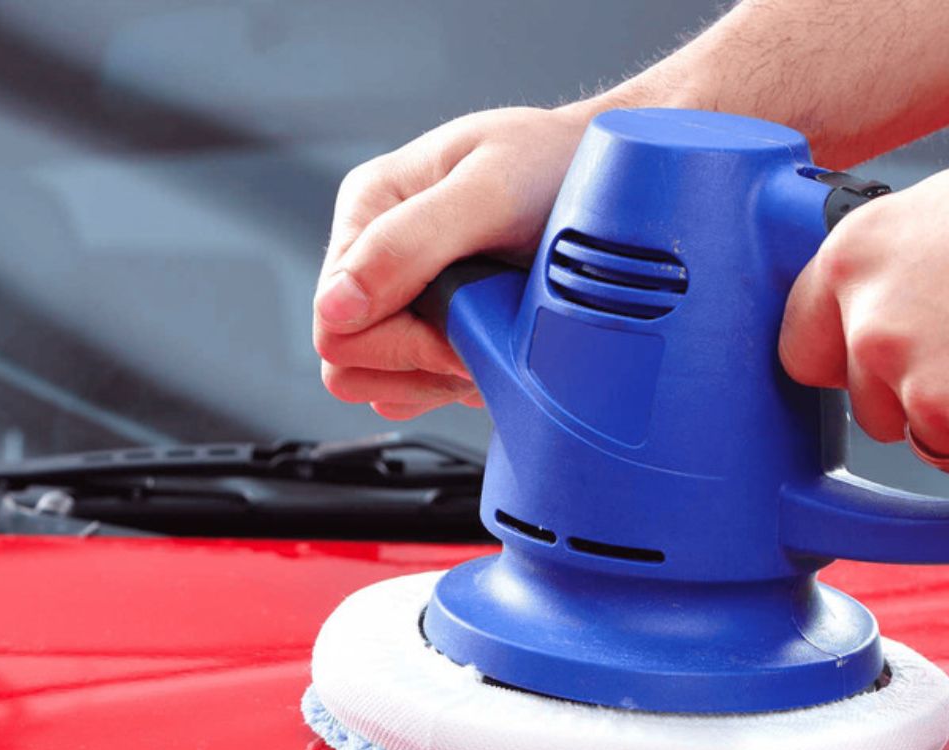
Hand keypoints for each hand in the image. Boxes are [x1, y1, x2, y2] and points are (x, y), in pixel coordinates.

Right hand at [315, 106, 593, 418]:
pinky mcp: (439, 327)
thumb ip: (407, 243)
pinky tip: (492, 350)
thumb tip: (337, 305)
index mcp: (371, 208)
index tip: (463, 330)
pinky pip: (420, 387)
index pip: (334, 321)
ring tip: (494, 337)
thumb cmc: (557, 163)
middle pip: (352, 360)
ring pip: (385, 383)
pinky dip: (458, 383)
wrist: (614, 182)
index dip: (399, 344)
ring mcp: (408, 294)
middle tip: (482, 335)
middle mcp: (379, 252)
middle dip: (420, 364)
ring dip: (442, 378)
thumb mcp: (487, 191)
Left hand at [779, 159, 948, 504]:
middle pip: (873, 412)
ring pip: (934, 448)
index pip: (801, 352)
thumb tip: (845, 310)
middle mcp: (878, 330)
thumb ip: (884, 270)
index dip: (847, 365)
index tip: (876, 369)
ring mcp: (933, 396)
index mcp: (854, 261)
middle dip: (926, 397)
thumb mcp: (947, 212)